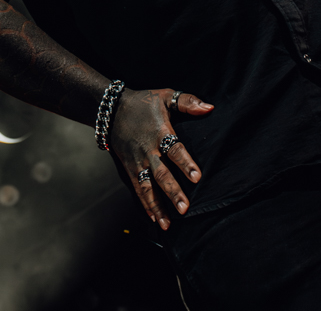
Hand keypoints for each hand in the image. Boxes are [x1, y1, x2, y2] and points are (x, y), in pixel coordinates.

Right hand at [109, 87, 213, 229]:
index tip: (197, 177)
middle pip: (161, 173)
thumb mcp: (165, 95)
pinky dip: (145, 205)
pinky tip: (155, 220)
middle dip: (172, 191)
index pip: (174, 149)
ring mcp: (137, 162)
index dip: (185, 163)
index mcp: (159, 132)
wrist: (111, 110)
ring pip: (147, 187)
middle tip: (184, 208)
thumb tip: (209, 108)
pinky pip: (138, 189)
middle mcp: (148, 150)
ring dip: (158, 205)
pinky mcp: (130, 169)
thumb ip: (187, 102)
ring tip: (168, 224)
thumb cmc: (143, 102)